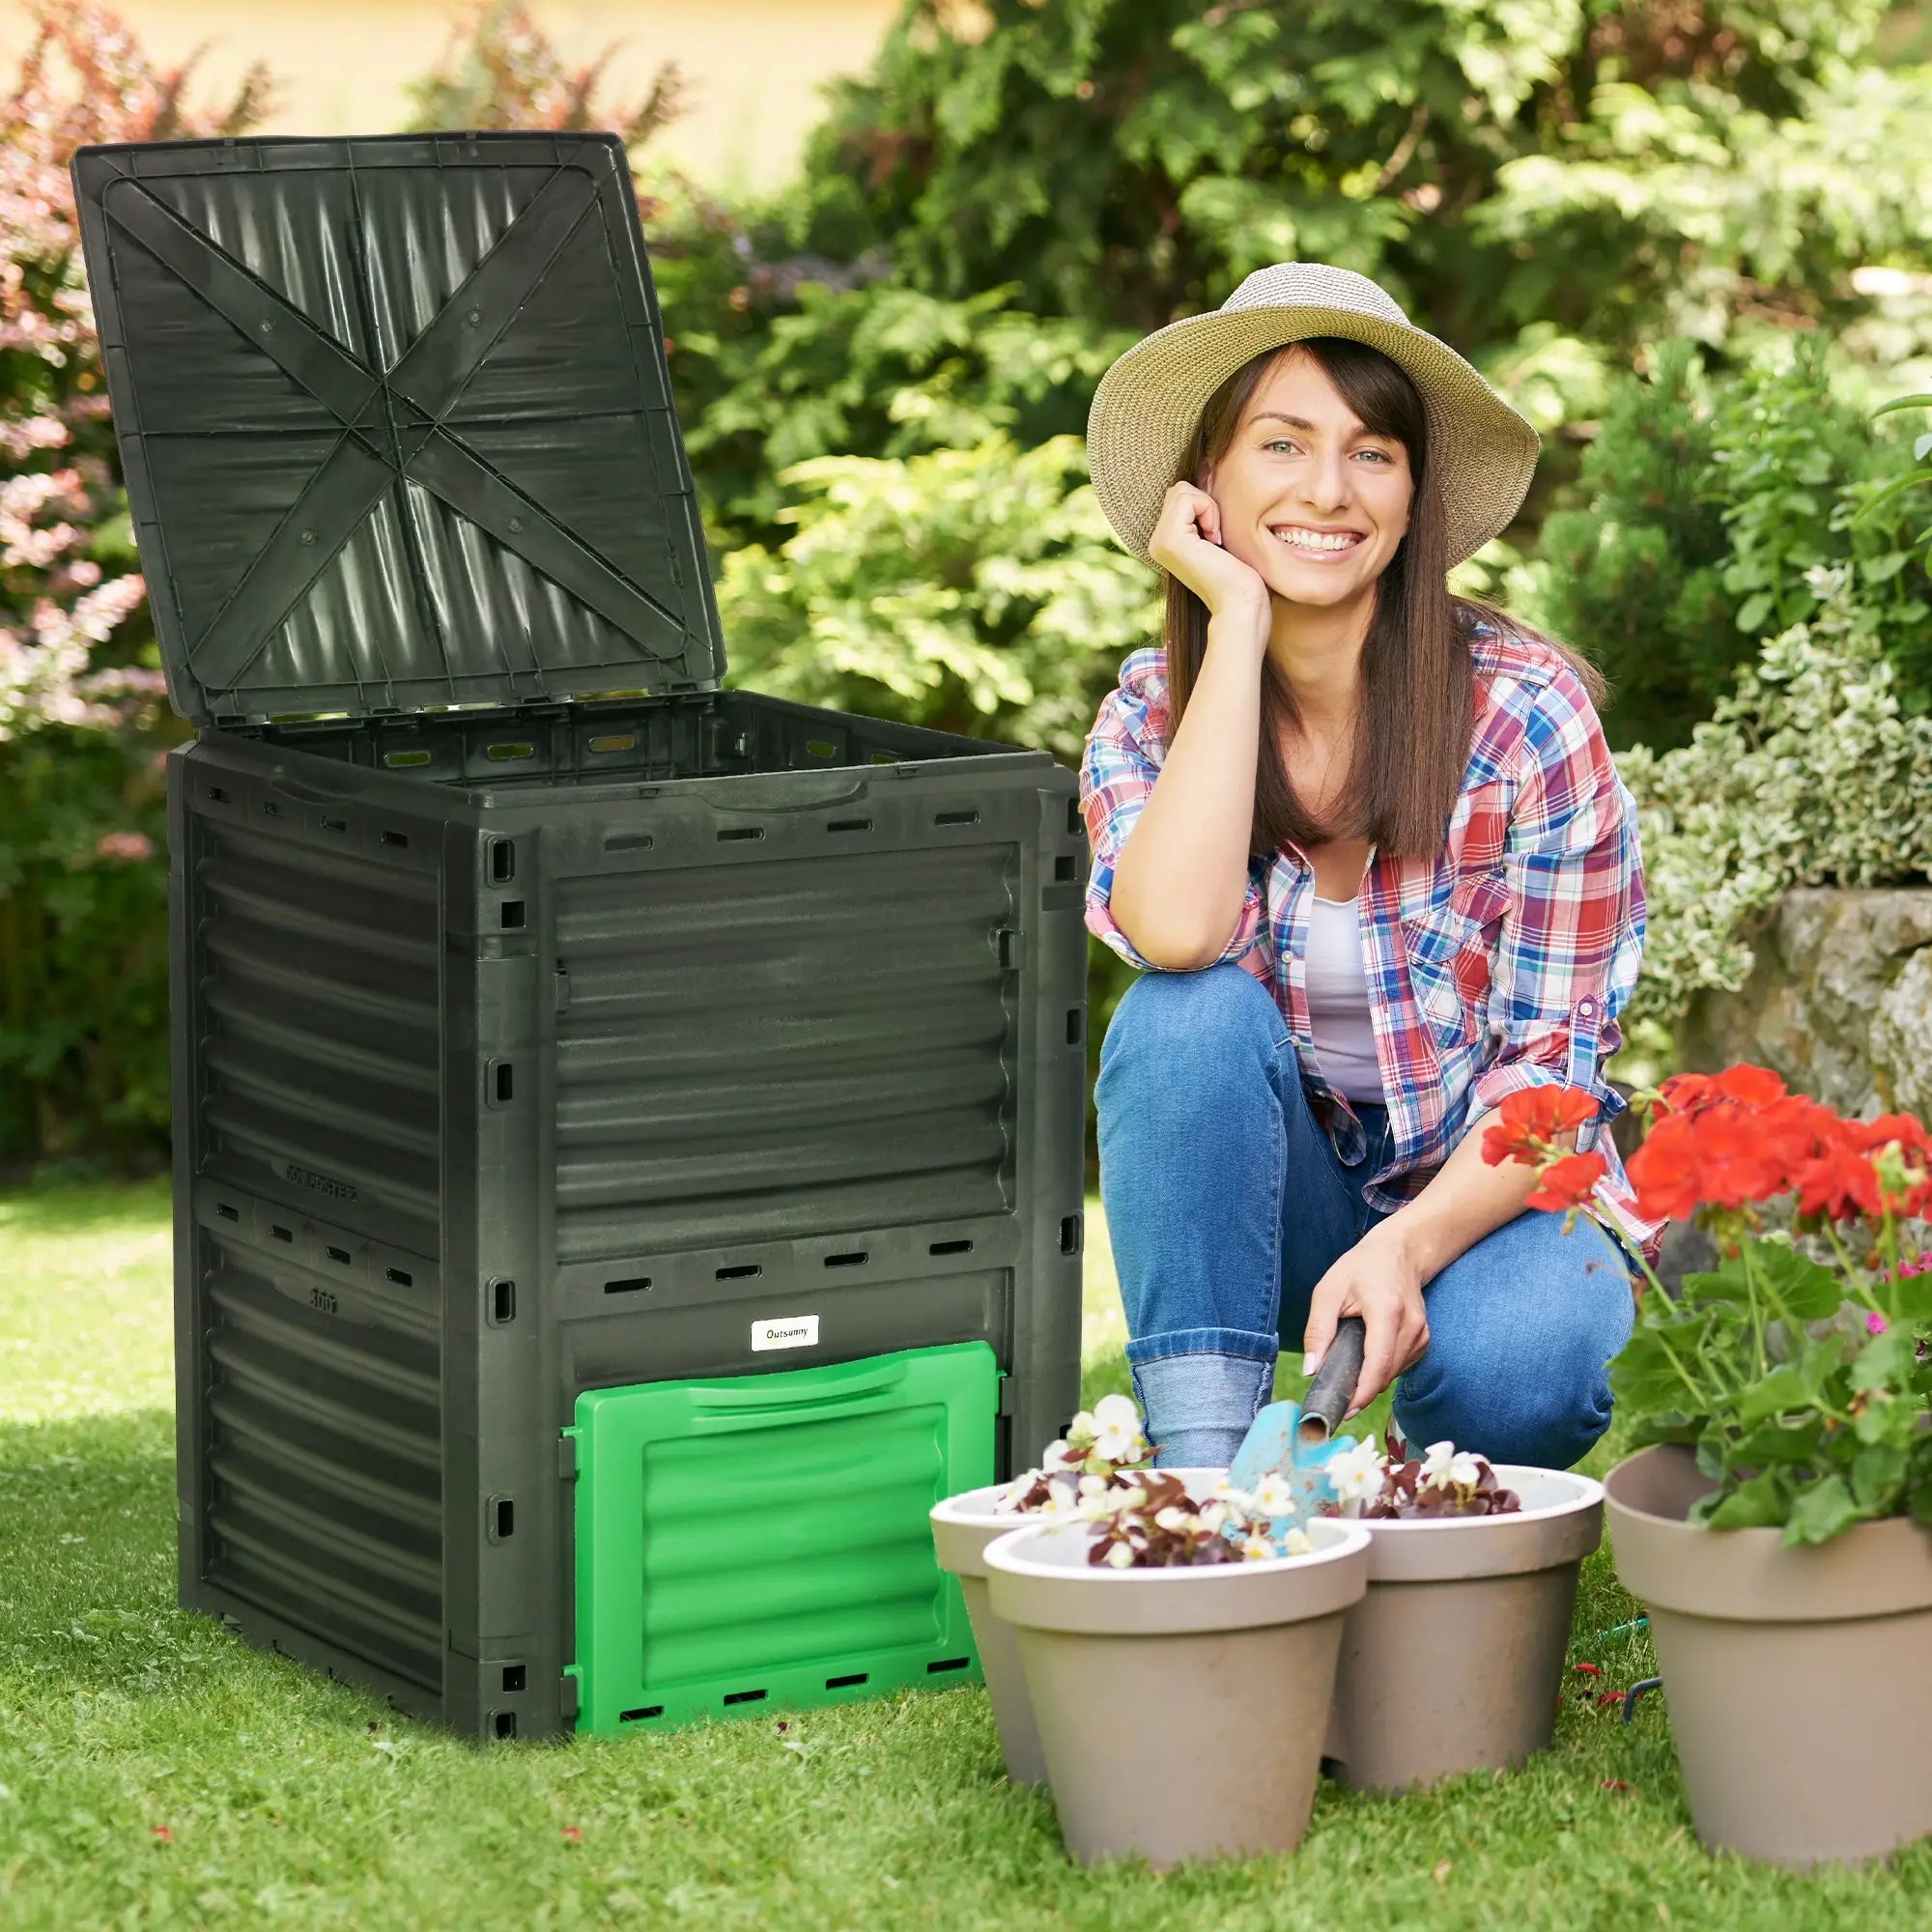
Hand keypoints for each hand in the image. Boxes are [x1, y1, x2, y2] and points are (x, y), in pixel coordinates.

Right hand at [1146, 481, 1269, 651]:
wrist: (1240, 601)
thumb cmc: (1238, 572)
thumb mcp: (1216, 535)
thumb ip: (1202, 513)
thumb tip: (1206, 473)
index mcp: (1164, 541)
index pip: (1179, 497)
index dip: (1205, 506)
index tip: (1217, 537)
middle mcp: (1156, 541)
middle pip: (1178, 490)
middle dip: (1204, 503)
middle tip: (1217, 535)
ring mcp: (1159, 541)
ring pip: (1181, 490)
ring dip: (1208, 508)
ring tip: (1215, 538)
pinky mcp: (1170, 539)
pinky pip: (1189, 498)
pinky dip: (1209, 511)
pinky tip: (1214, 539)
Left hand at [1301, 1229, 1430, 1417]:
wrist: (1400, 1252)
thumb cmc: (1360, 1268)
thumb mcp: (1328, 1292)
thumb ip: (1317, 1331)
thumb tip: (1311, 1370)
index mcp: (1387, 1311)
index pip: (1378, 1363)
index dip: (1362, 1392)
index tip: (1343, 1409)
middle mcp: (1411, 1325)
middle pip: (1387, 1373)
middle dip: (1361, 1391)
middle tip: (1335, 1398)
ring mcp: (1422, 1333)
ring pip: (1394, 1373)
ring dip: (1371, 1380)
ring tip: (1347, 1375)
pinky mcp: (1424, 1339)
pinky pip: (1401, 1365)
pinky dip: (1382, 1369)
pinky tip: (1367, 1359)